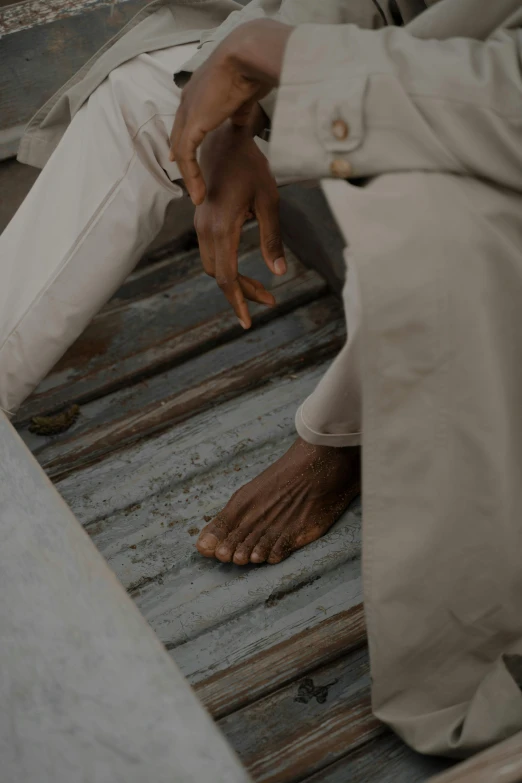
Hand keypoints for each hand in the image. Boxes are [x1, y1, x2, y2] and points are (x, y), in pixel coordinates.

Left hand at [170, 19, 292, 204]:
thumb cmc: (252, 69)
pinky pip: (186, 156)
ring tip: (198, 196)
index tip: (187, 161)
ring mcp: (188, 112)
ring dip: (189, 176)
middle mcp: (188, 100)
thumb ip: (238, 110)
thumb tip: (241, 122)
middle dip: (183, 161)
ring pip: (181, 150)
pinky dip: (192, 176)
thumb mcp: (243, 94)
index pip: (187, 121)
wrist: (247, 58)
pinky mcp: (192, 125)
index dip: (185, 142)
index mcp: (198, 91)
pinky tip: (199, 192)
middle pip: (178, 137)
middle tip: (191, 184)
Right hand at [195, 115, 285, 328]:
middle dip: (242, 293)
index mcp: (221, 227)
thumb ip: (272, 238)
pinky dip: (226, 267)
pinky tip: (245, 271)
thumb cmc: (251, 167)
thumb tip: (279, 271)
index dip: (239, 301)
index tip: (249, 321)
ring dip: (234, 281)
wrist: (224, 139)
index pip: (227, 277)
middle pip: (219, 276)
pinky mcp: (201, 221)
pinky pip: (211, 253)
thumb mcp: (269, 202)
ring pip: (212, 266)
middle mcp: (205, 230)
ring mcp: (200, 225)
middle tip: (269, 301)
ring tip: (262, 289)